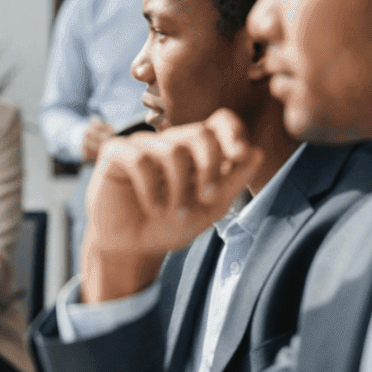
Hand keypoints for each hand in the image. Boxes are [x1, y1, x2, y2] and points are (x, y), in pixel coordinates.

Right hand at [83, 109, 262, 302]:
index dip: (233, 132)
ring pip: (173, 149)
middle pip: (199, 132)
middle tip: (209, 197)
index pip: (219, 122)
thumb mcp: (209, 209)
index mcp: (195, 151)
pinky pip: (140, 159)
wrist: (131, 249)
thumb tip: (256, 152)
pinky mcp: (115, 152)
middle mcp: (169, 142)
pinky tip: (153, 207)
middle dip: (210, 165)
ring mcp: (141, 144)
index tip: (241, 154)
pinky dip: (152, 189)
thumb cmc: (168, 226)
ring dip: (180, 188)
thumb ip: (232, 182)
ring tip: (174, 213)